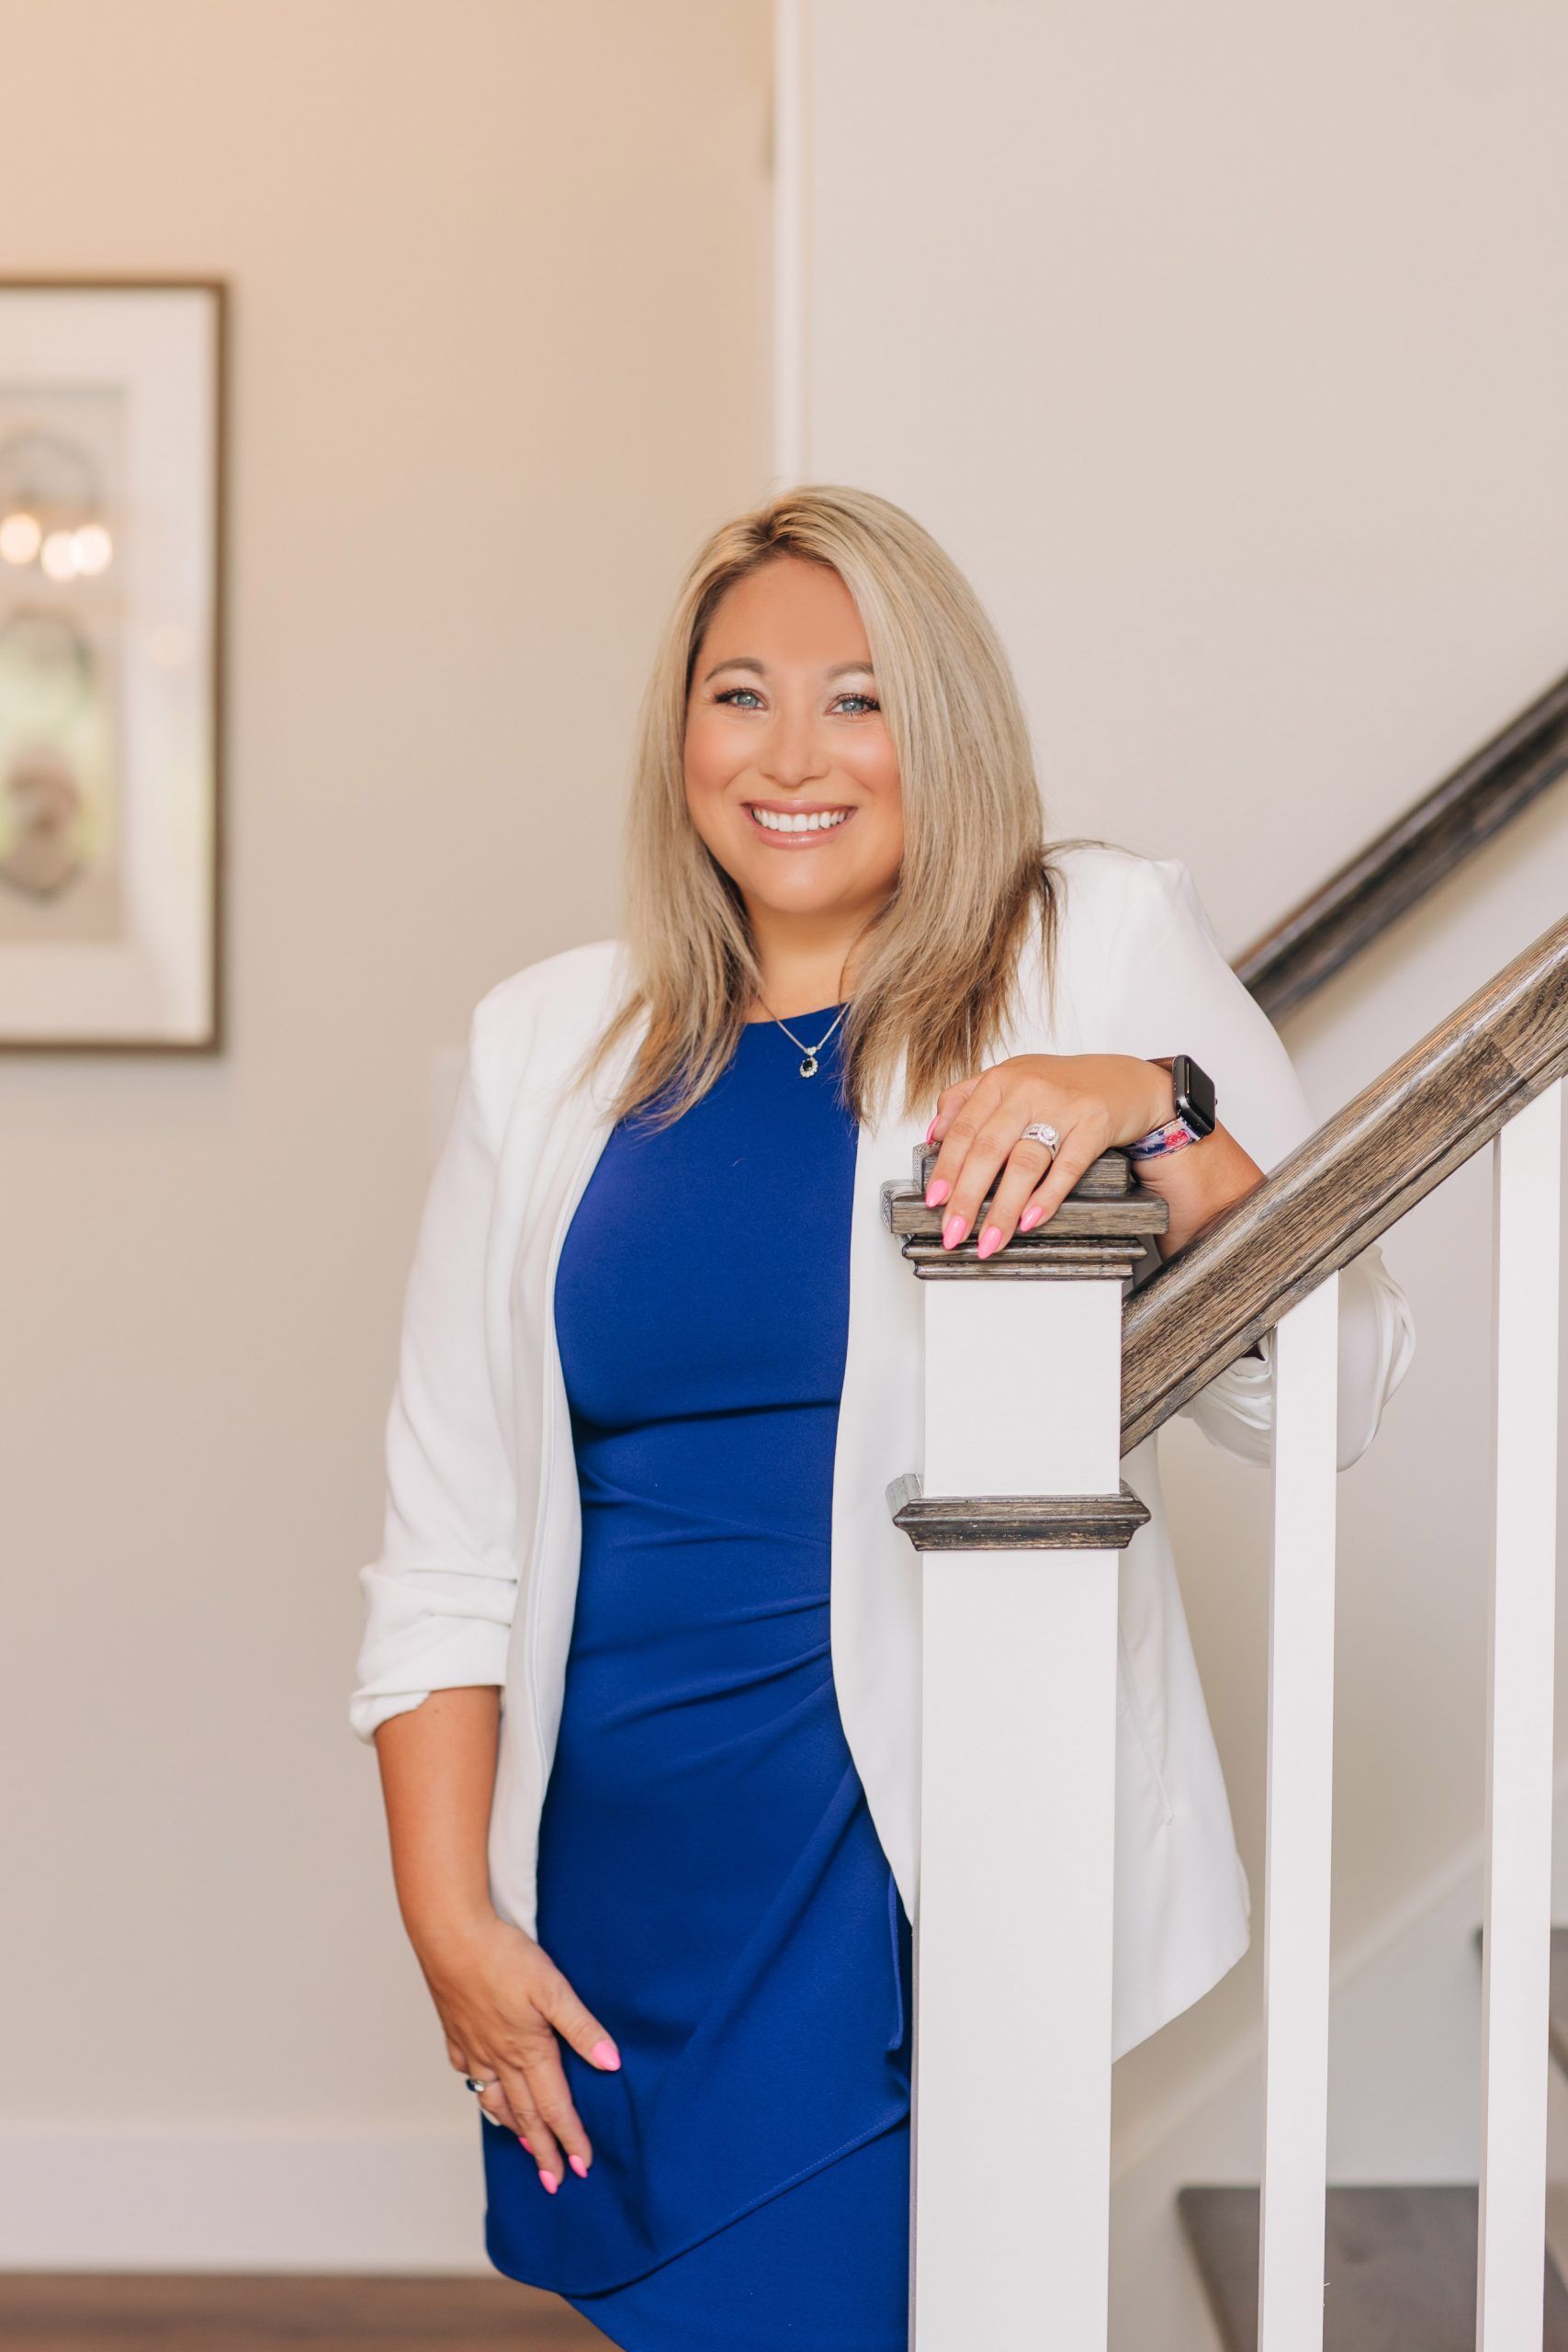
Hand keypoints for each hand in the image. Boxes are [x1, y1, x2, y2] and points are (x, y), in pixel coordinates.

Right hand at [417, 1910, 620, 2194]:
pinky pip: (470, 2074)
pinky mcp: (457, 2032)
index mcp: (529, 2051)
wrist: (451, 1937)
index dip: (571, 2139)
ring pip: (495, 2099)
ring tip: (523, 2144)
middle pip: (526, 2114)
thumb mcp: (554, 1988)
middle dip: (543, 2150)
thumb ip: (582, 2027)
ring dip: (513, 2126)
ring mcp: (475, 2048)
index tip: (582, 2167)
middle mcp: (500, 2058)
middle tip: (553, 2181)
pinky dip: (481, 2092)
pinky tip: (484, 2091)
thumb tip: (612, 2063)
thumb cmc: (504, 1958)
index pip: (555, 2107)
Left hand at [923, 1053, 1173, 1255]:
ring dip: (1003, 1208)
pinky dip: (1046, 1197)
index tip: (933, 1201)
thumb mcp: (1010, 1081)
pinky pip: (1066, 1167)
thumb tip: (932, 1134)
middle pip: (988, 1150)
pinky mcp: (1094, 1123)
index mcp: (1000, 1080)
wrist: (1126, 1079)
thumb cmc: (1062, 1086)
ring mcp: (1062, 1106)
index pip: (963, 1130)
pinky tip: (1030, 1221)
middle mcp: (1027, 1090)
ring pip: (1024, 1162)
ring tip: (989, 1240)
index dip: (945, 1169)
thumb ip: (966, 1100)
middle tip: (953, 1232)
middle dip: (966, 1198)